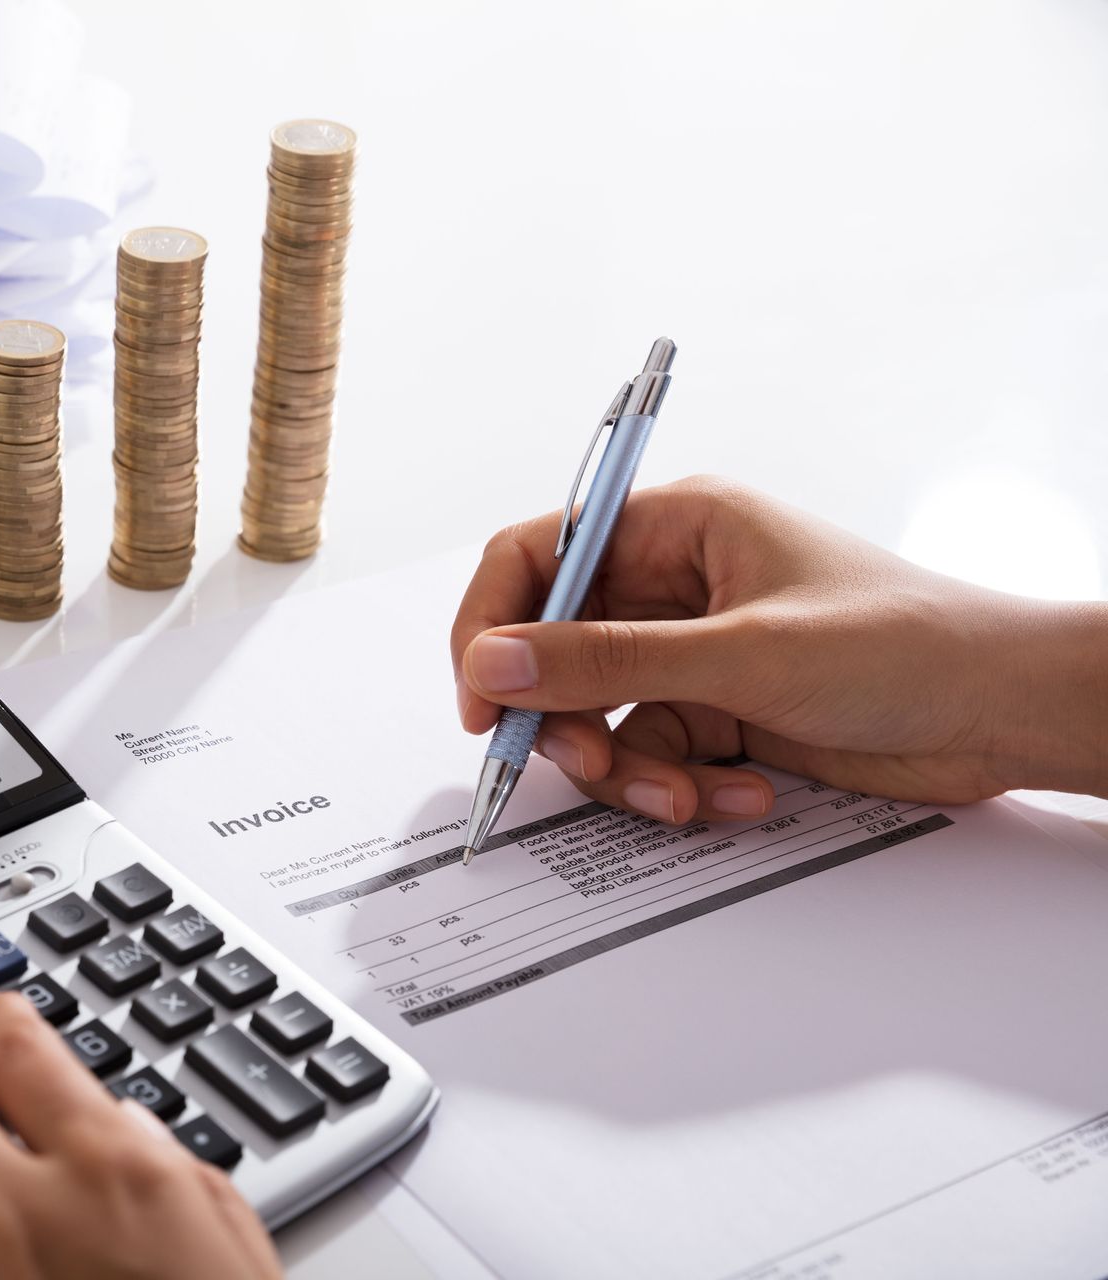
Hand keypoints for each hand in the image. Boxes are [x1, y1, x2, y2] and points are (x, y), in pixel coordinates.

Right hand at [451, 475, 1107, 820]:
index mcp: (675, 526)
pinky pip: (651, 757)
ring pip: (599, 718)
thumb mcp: (742, 655)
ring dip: (631, 771)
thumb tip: (492, 664)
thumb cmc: (906, 644)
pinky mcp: (717, 713)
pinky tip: (743, 793)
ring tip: (690, 796)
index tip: (481, 700)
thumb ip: (606, 663)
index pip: (535, 555)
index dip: (492, 625)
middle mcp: (672, 584)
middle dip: (566, 720)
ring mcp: (692, 653)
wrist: (1006, 713)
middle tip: (586, 765)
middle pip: (555, 649)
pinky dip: (681, 789)